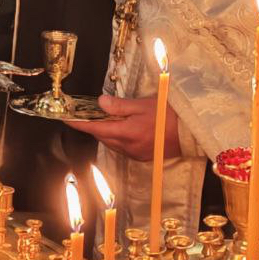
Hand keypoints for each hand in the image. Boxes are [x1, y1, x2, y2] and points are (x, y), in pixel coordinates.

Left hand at [66, 95, 182, 161]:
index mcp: (127, 133)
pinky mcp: (144, 156)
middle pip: (103, 137)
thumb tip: (100, 103)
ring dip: (106, 132)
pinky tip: (122, 128)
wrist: (193, 131)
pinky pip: (123, 148)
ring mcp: (137, 154)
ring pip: (112, 144)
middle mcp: (129, 148)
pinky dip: (117, 138)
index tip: (65, 119)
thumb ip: (119, 105)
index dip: (78, 124)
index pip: (95, 129)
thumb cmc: (169, 114)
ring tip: (105, 118)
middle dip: (93, 126)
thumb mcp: (143, 104)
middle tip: (86, 112)